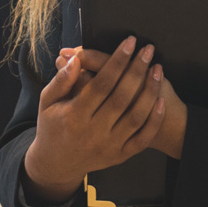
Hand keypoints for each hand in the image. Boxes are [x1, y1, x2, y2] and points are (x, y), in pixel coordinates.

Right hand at [21, 36, 164, 203]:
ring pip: (136, 117)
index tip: (129, 42)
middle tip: (148, 49)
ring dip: (150, 91)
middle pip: (121, 97)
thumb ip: (61, 80)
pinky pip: (142, 139)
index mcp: (74, 116)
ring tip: (158, 68)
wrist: (56, 164)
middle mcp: (93, 132)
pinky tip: (160, 99)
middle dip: (137, 70)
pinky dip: (154, 120)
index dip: (117, 61)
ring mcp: (109, 146)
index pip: (101, 83)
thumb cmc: (51, 126)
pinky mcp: (120, 156)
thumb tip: (75, 59)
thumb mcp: (47, 101)